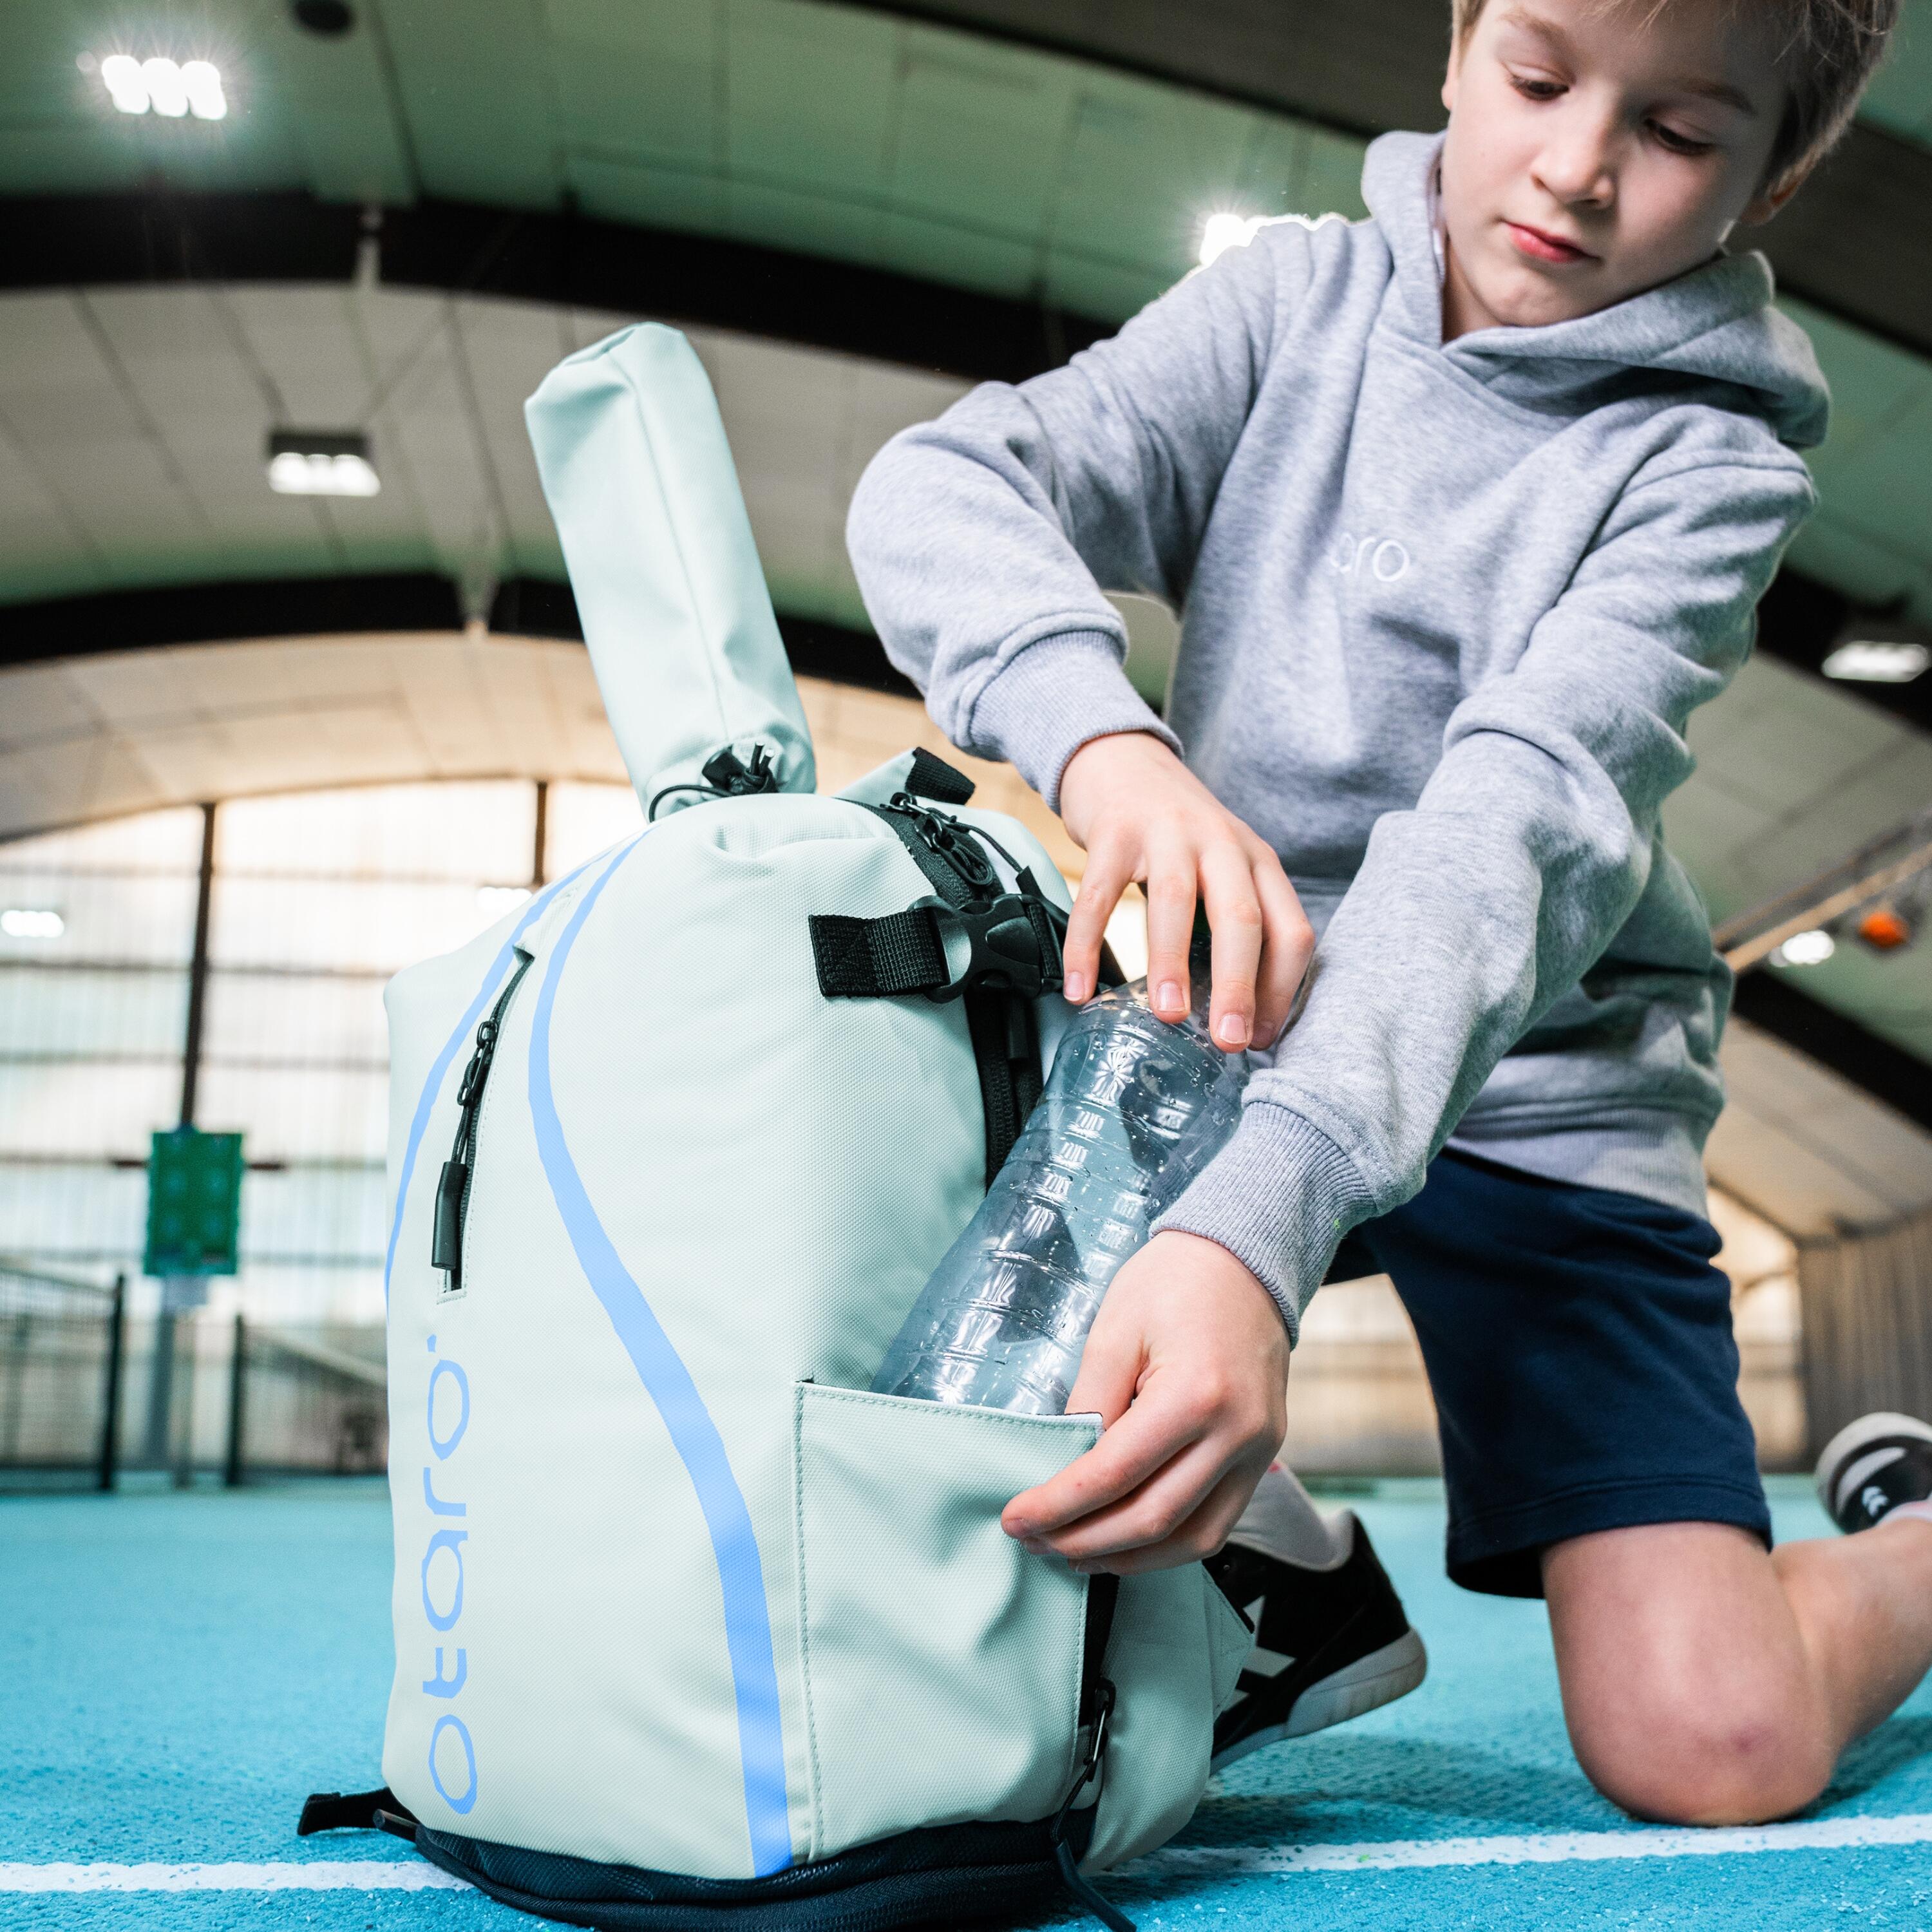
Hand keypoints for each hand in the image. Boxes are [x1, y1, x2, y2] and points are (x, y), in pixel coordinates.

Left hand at [1001, 1231, 1287, 1573]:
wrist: (1246, 1260)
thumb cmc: (1174, 1282)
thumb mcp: (1114, 1331)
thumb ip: (1089, 1405)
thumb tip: (1063, 1467)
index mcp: (1196, 1393)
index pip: (1116, 1473)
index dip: (1059, 1505)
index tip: (1016, 1519)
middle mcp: (1238, 1433)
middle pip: (1153, 1518)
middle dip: (1084, 1540)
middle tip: (1034, 1542)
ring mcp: (1259, 1450)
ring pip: (1191, 1538)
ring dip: (1127, 1558)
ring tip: (1072, 1553)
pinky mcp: (1263, 1456)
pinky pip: (1217, 1523)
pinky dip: (1168, 1544)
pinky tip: (1125, 1541)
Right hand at [1056, 732, 1311, 1050]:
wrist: (1123, 761)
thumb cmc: (1178, 834)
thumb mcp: (1224, 869)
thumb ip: (1234, 925)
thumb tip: (1236, 1017)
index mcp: (1258, 862)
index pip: (1290, 931)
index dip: (1281, 990)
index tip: (1261, 1039)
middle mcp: (1221, 844)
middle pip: (1241, 918)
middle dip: (1238, 986)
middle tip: (1227, 1041)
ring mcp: (1167, 832)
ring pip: (1175, 901)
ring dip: (1172, 963)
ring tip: (1167, 1016)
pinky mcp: (1114, 831)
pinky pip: (1099, 895)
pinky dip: (1087, 945)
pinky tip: (1081, 988)